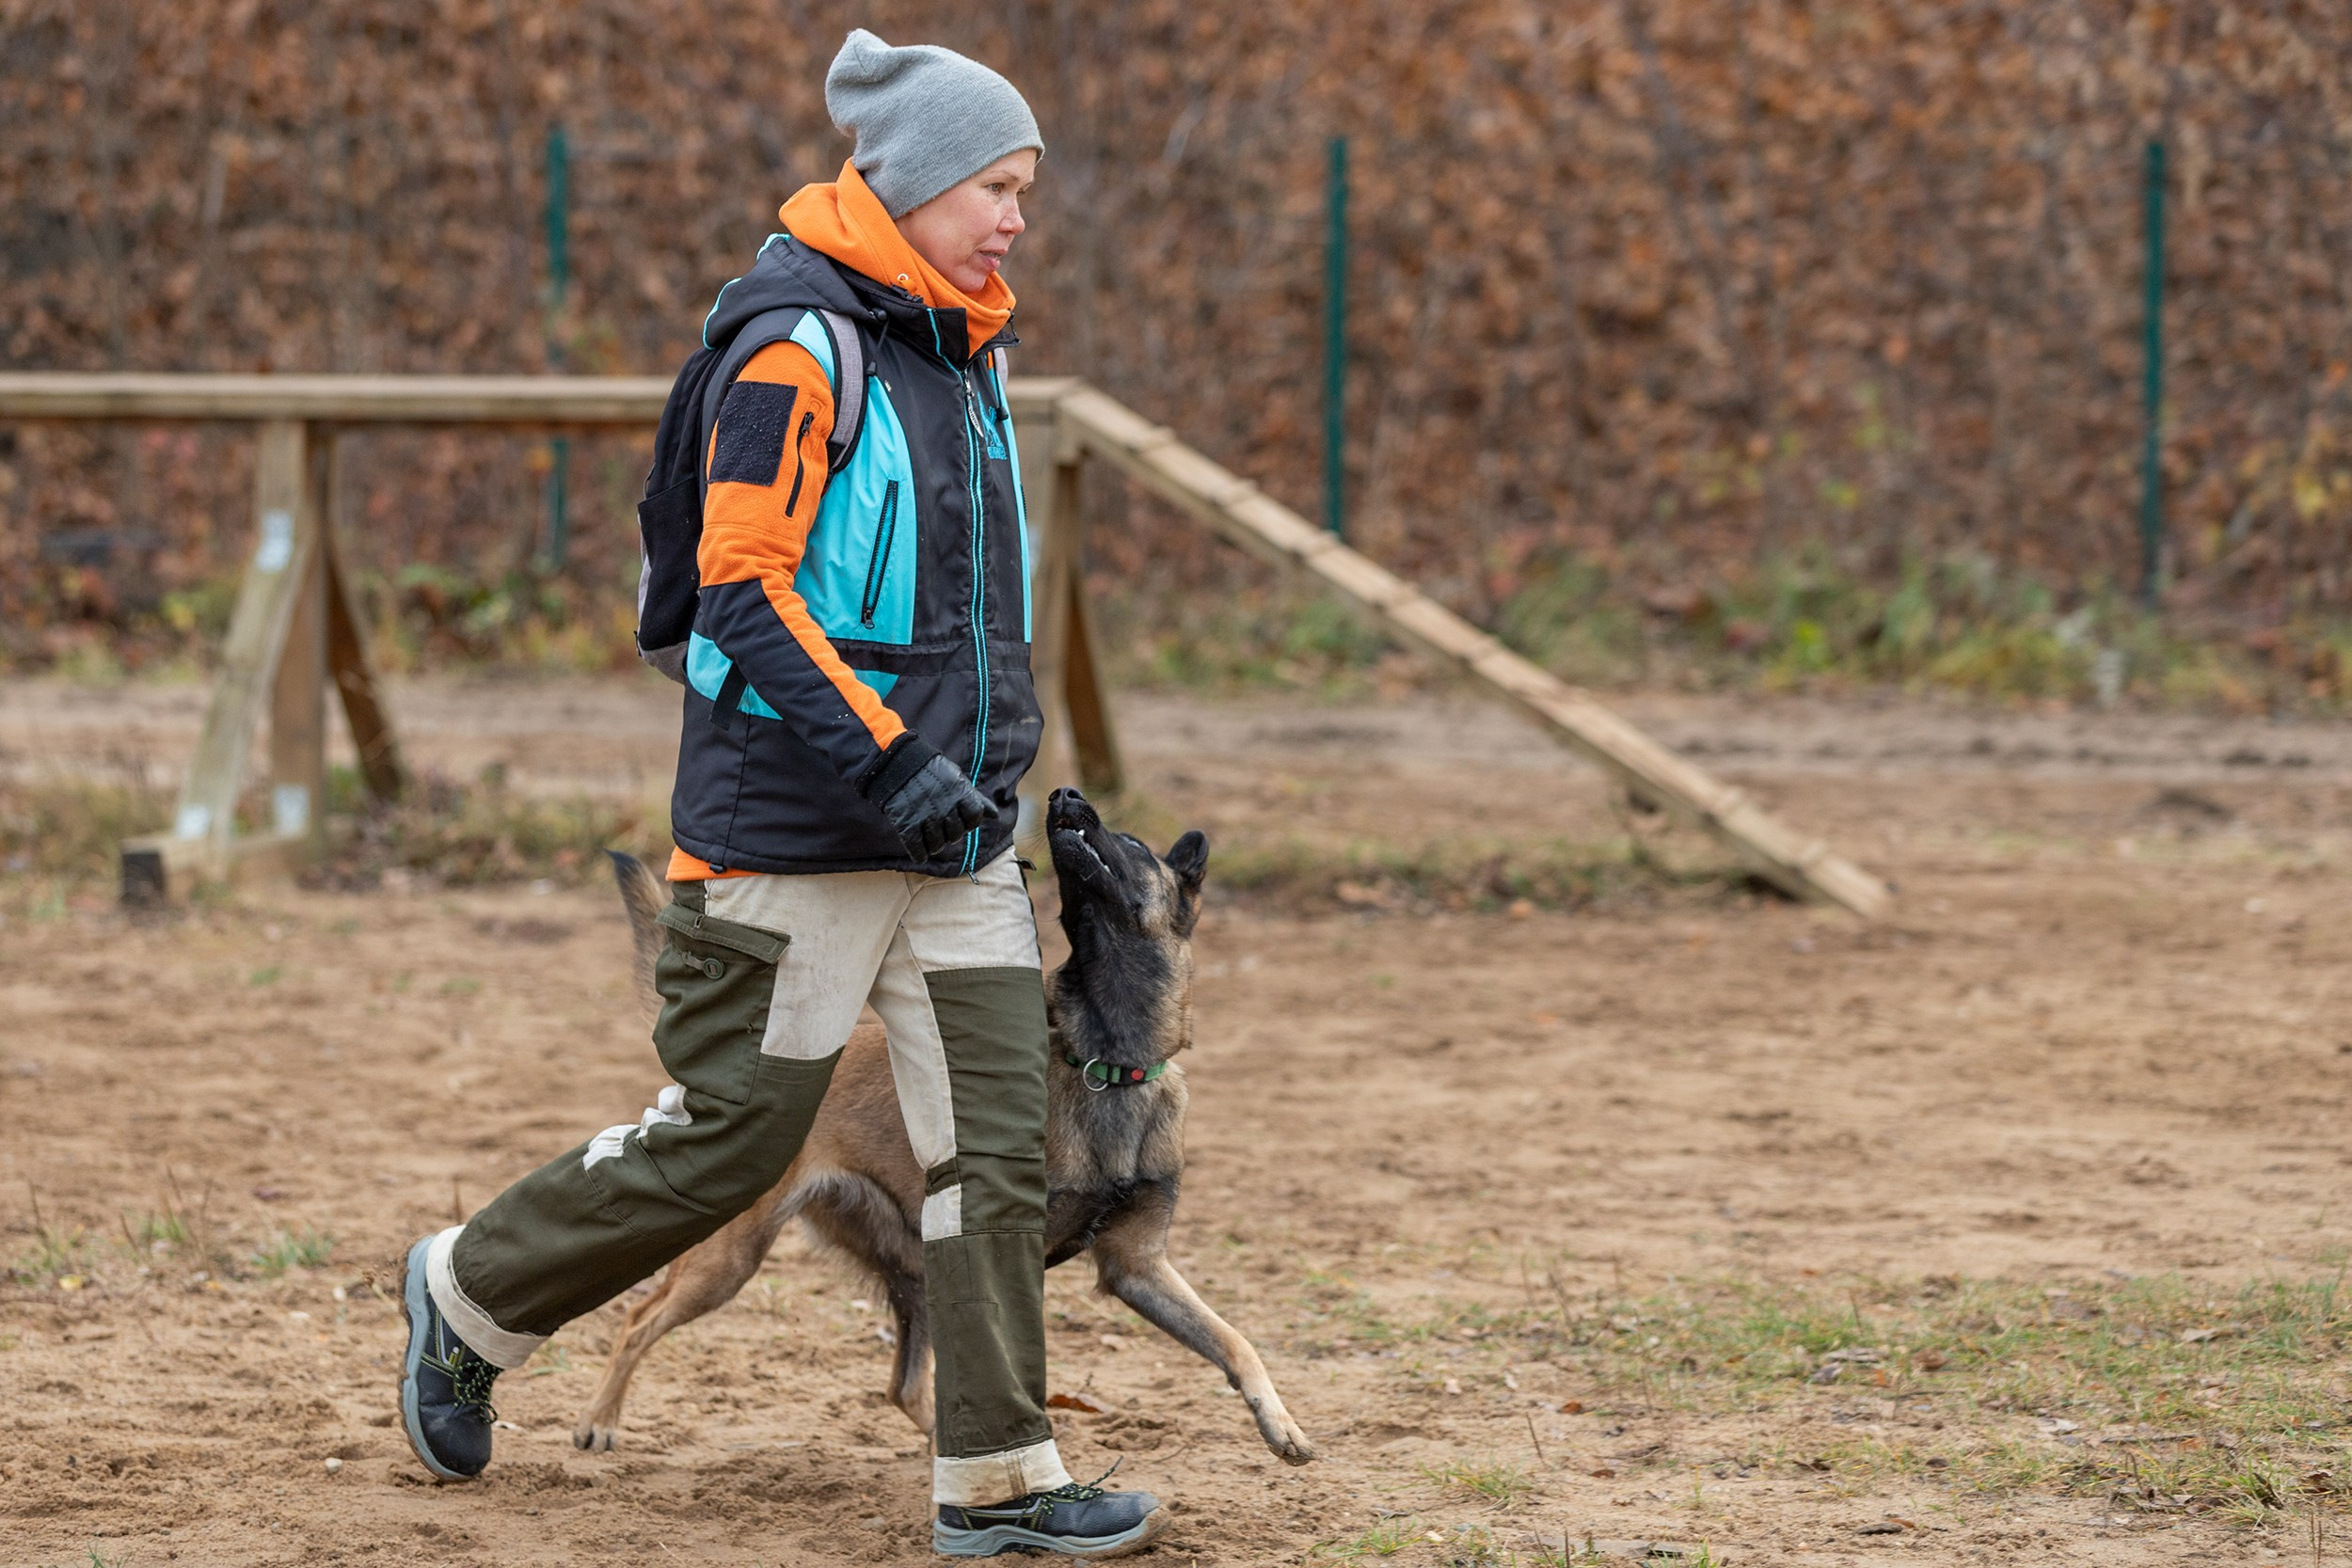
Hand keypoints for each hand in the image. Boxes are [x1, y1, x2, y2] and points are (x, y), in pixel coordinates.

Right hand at [881, 752, 998, 858]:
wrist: (898, 764)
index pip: (974, 818)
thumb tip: (994, 815)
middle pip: (956, 834)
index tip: (962, 822)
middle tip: (943, 830)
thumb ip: (976, 799)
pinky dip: (920, 854)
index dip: (970, 822)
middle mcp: (945, 807)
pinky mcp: (907, 825)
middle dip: (952, 835)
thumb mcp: (957, 779)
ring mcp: (926, 817)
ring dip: (936, 846)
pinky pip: (917, 848)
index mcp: (960, 794)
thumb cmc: (931, 772)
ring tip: (932, 841)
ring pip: (937, 845)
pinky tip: (920, 853)